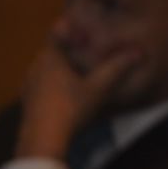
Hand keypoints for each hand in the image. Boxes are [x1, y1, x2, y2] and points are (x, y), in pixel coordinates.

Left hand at [15, 38, 140, 159]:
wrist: (43, 139)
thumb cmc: (71, 107)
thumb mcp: (99, 87)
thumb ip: (117, 68)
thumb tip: (139, 51)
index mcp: (50, 58)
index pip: (57, 33)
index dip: (72, 29)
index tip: (87, 31)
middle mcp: (35, 67)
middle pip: (53, 52)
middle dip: (70, 51)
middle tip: (90, 53)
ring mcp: (29, 85)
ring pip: (47, 70)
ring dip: (62, 70)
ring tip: (81, 75)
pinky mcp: (28, 102)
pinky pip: (43, 86)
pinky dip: (55, 86)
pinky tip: (68, 97)